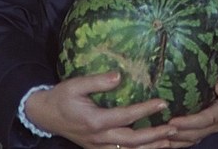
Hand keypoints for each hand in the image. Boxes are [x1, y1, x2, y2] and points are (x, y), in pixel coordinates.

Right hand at [24, 72, 176, 148]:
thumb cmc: (61, 97)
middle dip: (155, 136)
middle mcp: (98, 138)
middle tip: (174, 128)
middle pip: (132, 141)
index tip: (163, 103)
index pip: (126, 117)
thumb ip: (97, 81)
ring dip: (149, 148)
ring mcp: (98, 146)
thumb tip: (119, 76)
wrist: (44, 115)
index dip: (146, 110)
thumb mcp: (75, 84)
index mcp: (95, 121)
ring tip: (169, 141)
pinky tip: (151, 147)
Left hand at [165, 68, 217, 146]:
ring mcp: (209, 128)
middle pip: (195, 133)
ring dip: (175, 140)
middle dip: (177, 133)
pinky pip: (189, 138)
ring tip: (157, 136)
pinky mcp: (203, 128)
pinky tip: (162, 138)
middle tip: (159, 129)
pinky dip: (176, 141)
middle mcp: (216, 124)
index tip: (173, 121)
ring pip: (191, 139)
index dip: (189, 123)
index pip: (205, 120)